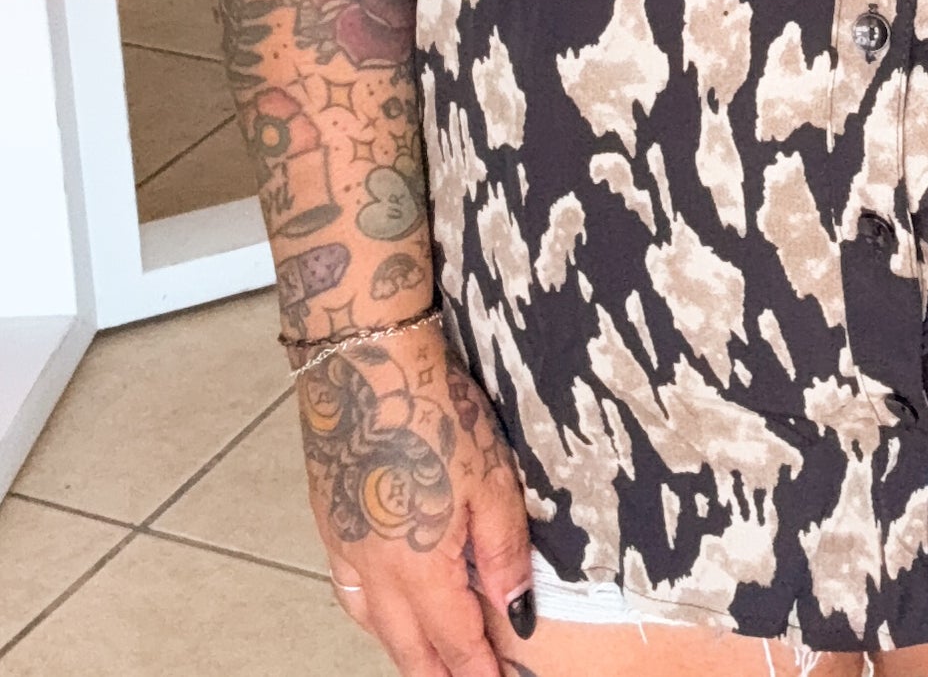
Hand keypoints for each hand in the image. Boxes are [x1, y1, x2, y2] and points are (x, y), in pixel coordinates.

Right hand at [301, 319, 535, 675]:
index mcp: (418, 566)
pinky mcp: (328, 519)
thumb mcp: (492, 480)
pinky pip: (348, 590)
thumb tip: (516, 610)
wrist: (365, 363)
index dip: (476, 669)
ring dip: (403, 648)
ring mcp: (344, 546)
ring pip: (373, 623)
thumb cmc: (434, 411)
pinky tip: (380, 609)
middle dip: (437, 673)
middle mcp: (374, 569)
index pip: (454, 639)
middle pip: (408, 645)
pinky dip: (370, 614)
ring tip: (427, 660)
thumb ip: (502, 551)